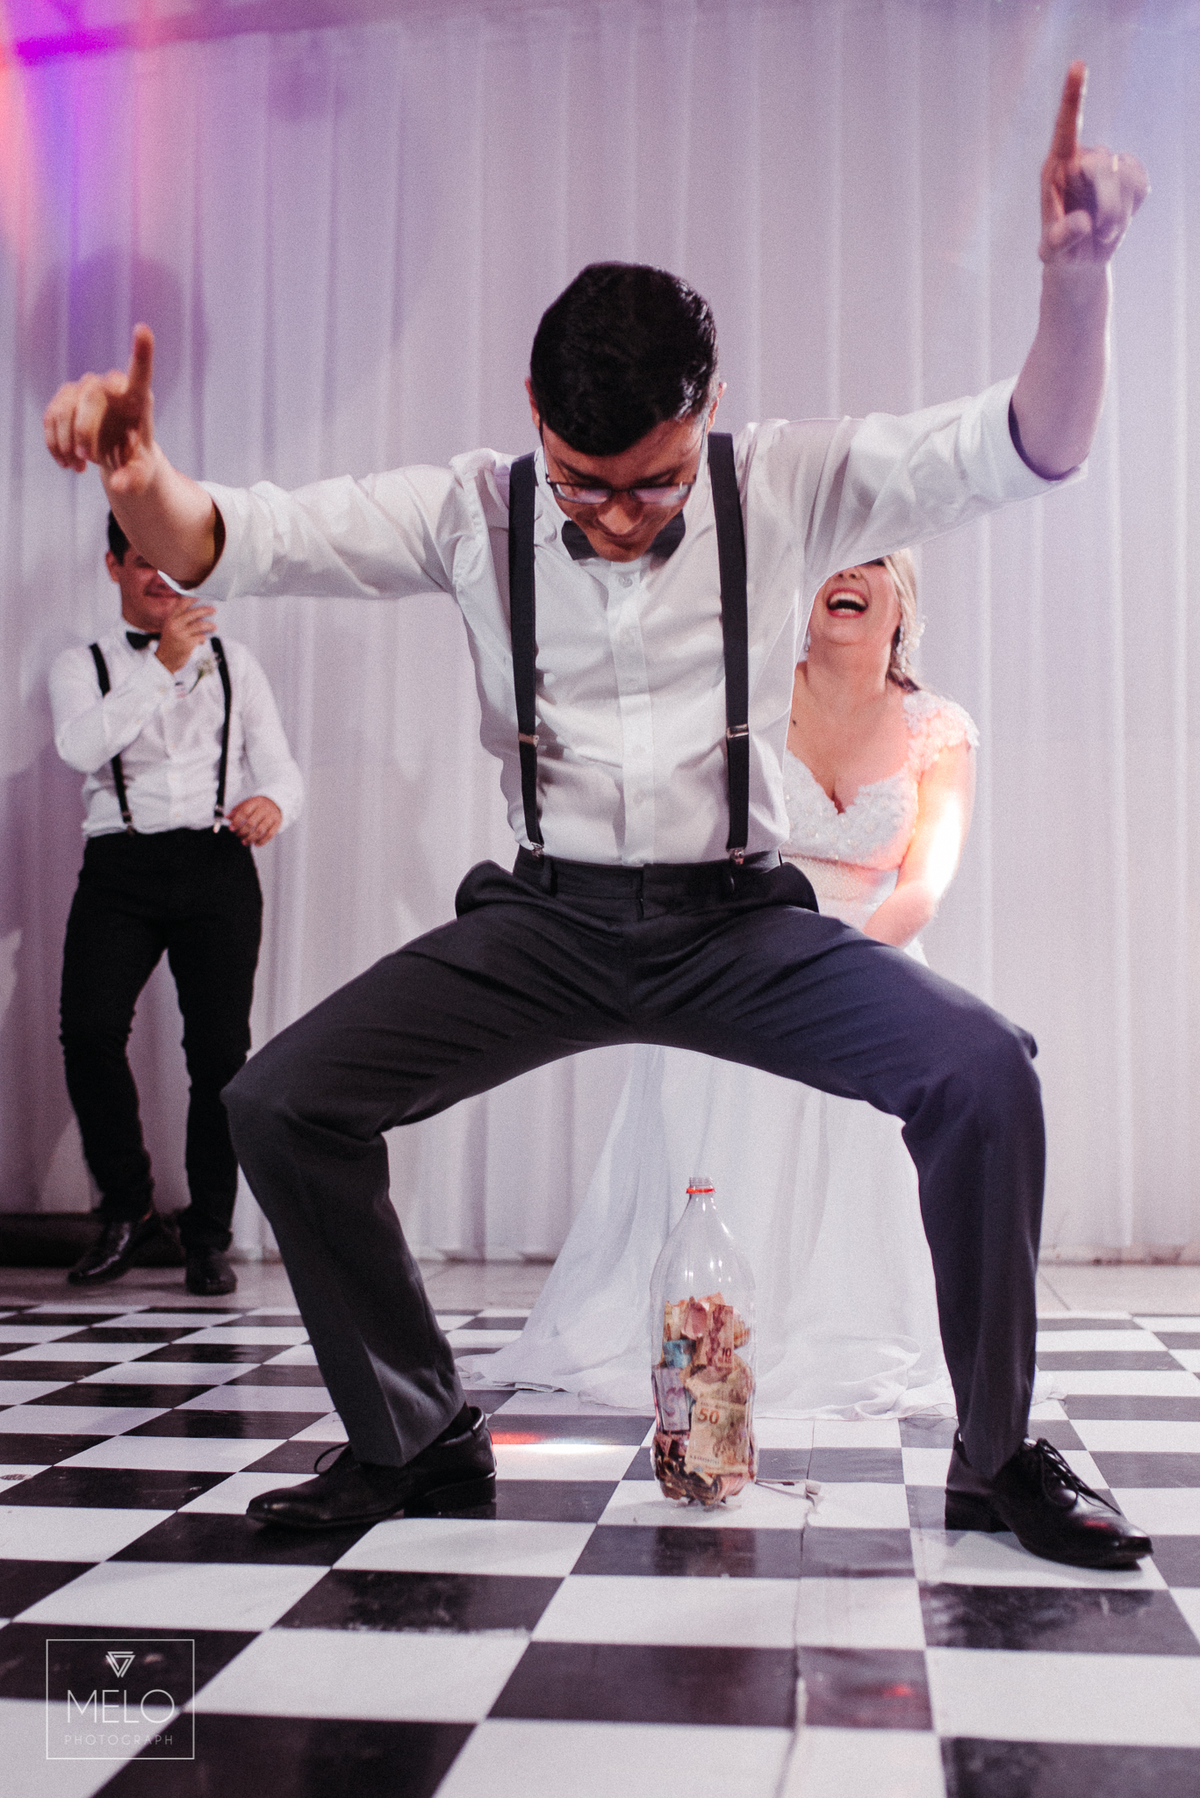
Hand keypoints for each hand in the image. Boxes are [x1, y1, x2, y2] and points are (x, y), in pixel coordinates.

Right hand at [43, 324, 157, 494]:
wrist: (117, 457)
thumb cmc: (136, 460)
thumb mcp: (142, 475)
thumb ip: (134, 480)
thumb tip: (119, 486)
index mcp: (138, 398)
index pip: (140, 371)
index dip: (141, 352)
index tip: (143, 329)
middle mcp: (110, 386)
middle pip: (91, 395)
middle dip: (84, 430)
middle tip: (87, 459)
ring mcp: (85, 390)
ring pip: (66, 407)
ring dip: (67, 443)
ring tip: (79, 467)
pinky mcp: (64, 400)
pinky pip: (51, 418)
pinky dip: (55, 445)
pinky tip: (67, 464)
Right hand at [155, 597, 215, 673]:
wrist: (164, 661)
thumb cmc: (170, 644)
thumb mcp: (171, 630)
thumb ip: (181, 621)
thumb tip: (201, 615)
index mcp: (170, 619)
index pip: (181, 603)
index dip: (192, 598)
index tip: (201, 596)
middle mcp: (174, 624)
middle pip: (194, 612)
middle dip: (206, 610)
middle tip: (214, 610)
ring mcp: (181, 634)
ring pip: (200, 625)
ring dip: (210, 625)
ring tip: (214, 627)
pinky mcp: (187, 644)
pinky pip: (201, 637)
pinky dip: (204, 638)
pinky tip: (203, 640)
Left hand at [228, 796, 282, 845]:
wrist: (275, 802)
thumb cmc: (258, 805)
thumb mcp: (247, 803)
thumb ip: (237, 810)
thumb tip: (227, 817)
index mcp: (255, 802)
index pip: (244, 812)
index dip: (236, 821)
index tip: (231, 828)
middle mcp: (264, 809)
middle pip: (251, 823)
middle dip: (242, 831)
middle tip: (238, 835)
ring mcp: (271, 816)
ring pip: (260, 830)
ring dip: (250, 838)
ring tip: (244, 842)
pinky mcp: (277, 823)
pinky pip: (270, 835)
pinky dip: (262, 841)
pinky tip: (255, 844)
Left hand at [1039, 62, 1147, 266]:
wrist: (1080, 261)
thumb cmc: (1059, 253)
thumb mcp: (1052, 253)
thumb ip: (1061, 239)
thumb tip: (1083, 222)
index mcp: (1055, 168)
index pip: (1065, 127)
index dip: (1074, 96)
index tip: (1078, 65)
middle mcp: (1081, 159)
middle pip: (1103, 163)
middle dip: (1107, 202)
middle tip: (1101, 234)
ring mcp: (1107, 166)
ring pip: (1125, 175)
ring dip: (1118, 212)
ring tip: (1103, 234)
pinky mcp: (1128, 176)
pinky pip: (1140, 182)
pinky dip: (1131, 208)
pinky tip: (1116, 222)